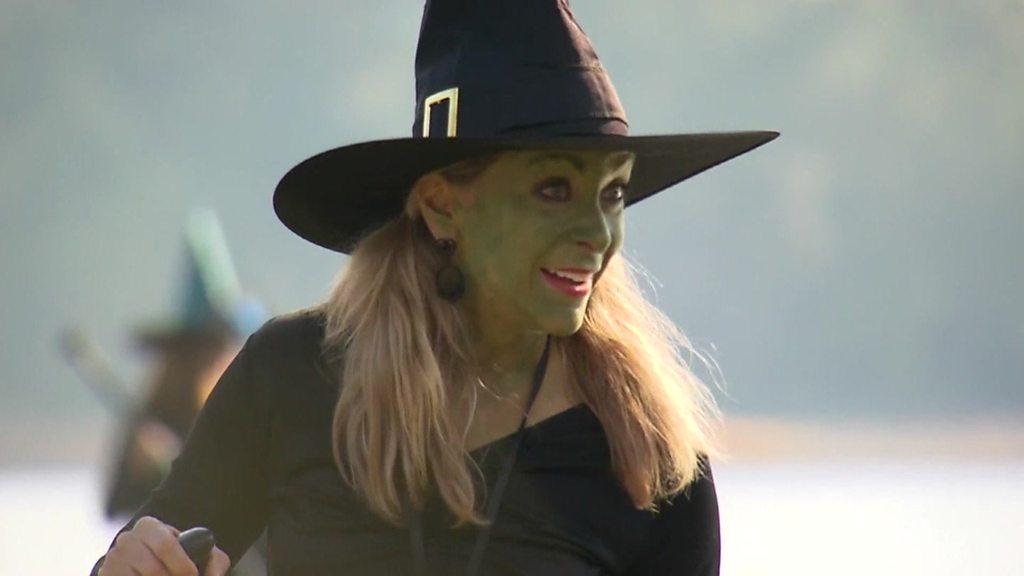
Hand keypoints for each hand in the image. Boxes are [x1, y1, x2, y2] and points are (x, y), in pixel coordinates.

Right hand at [97, 516, 230, 575]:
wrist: (146, 564)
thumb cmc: (176, 558)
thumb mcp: (199, 554)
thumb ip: (214, 560)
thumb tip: (214, 575)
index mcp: (148, 526)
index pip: (166, 545)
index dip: (182, 565)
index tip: (192, 575)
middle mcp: (126, 540)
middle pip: (152, 569)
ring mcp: (112, 560)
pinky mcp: (104, 575)